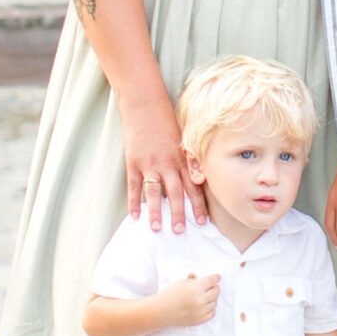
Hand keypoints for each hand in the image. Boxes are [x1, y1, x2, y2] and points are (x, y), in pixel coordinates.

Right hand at [122, 104, 205, 232]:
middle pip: (175, 193)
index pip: (193, 186)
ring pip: (154, 193)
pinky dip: (134, 202)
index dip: (198, 205)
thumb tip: (199, 177)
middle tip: (180, 231)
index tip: (202, 222)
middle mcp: (168, 163)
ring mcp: (150, 164)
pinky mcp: (134, 162)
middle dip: (179, 213)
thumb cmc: (166, 119)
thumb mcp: (182, 137)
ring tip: (157, 229)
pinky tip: (135, 216)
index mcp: (181, 158)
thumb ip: (189, 158)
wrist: (145, 103)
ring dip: (156, 212)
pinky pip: (134, 186)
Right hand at [157, 272, 220, 328]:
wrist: (162, 311)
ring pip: (215, 303)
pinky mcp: (199, 320)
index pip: (211, 281)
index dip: (216, 278)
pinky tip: (205, 306)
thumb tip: (206, 279)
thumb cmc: (170, 295)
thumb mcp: (182, 283)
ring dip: (212, 299)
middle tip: (212, 287)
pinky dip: (210, 309)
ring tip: (205, 297)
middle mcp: (199, 300)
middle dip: (215, 288)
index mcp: (195, 289)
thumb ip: (195, 280)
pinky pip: (212, 313)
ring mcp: (200, 312)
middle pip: (216, 292)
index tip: (218, 277)